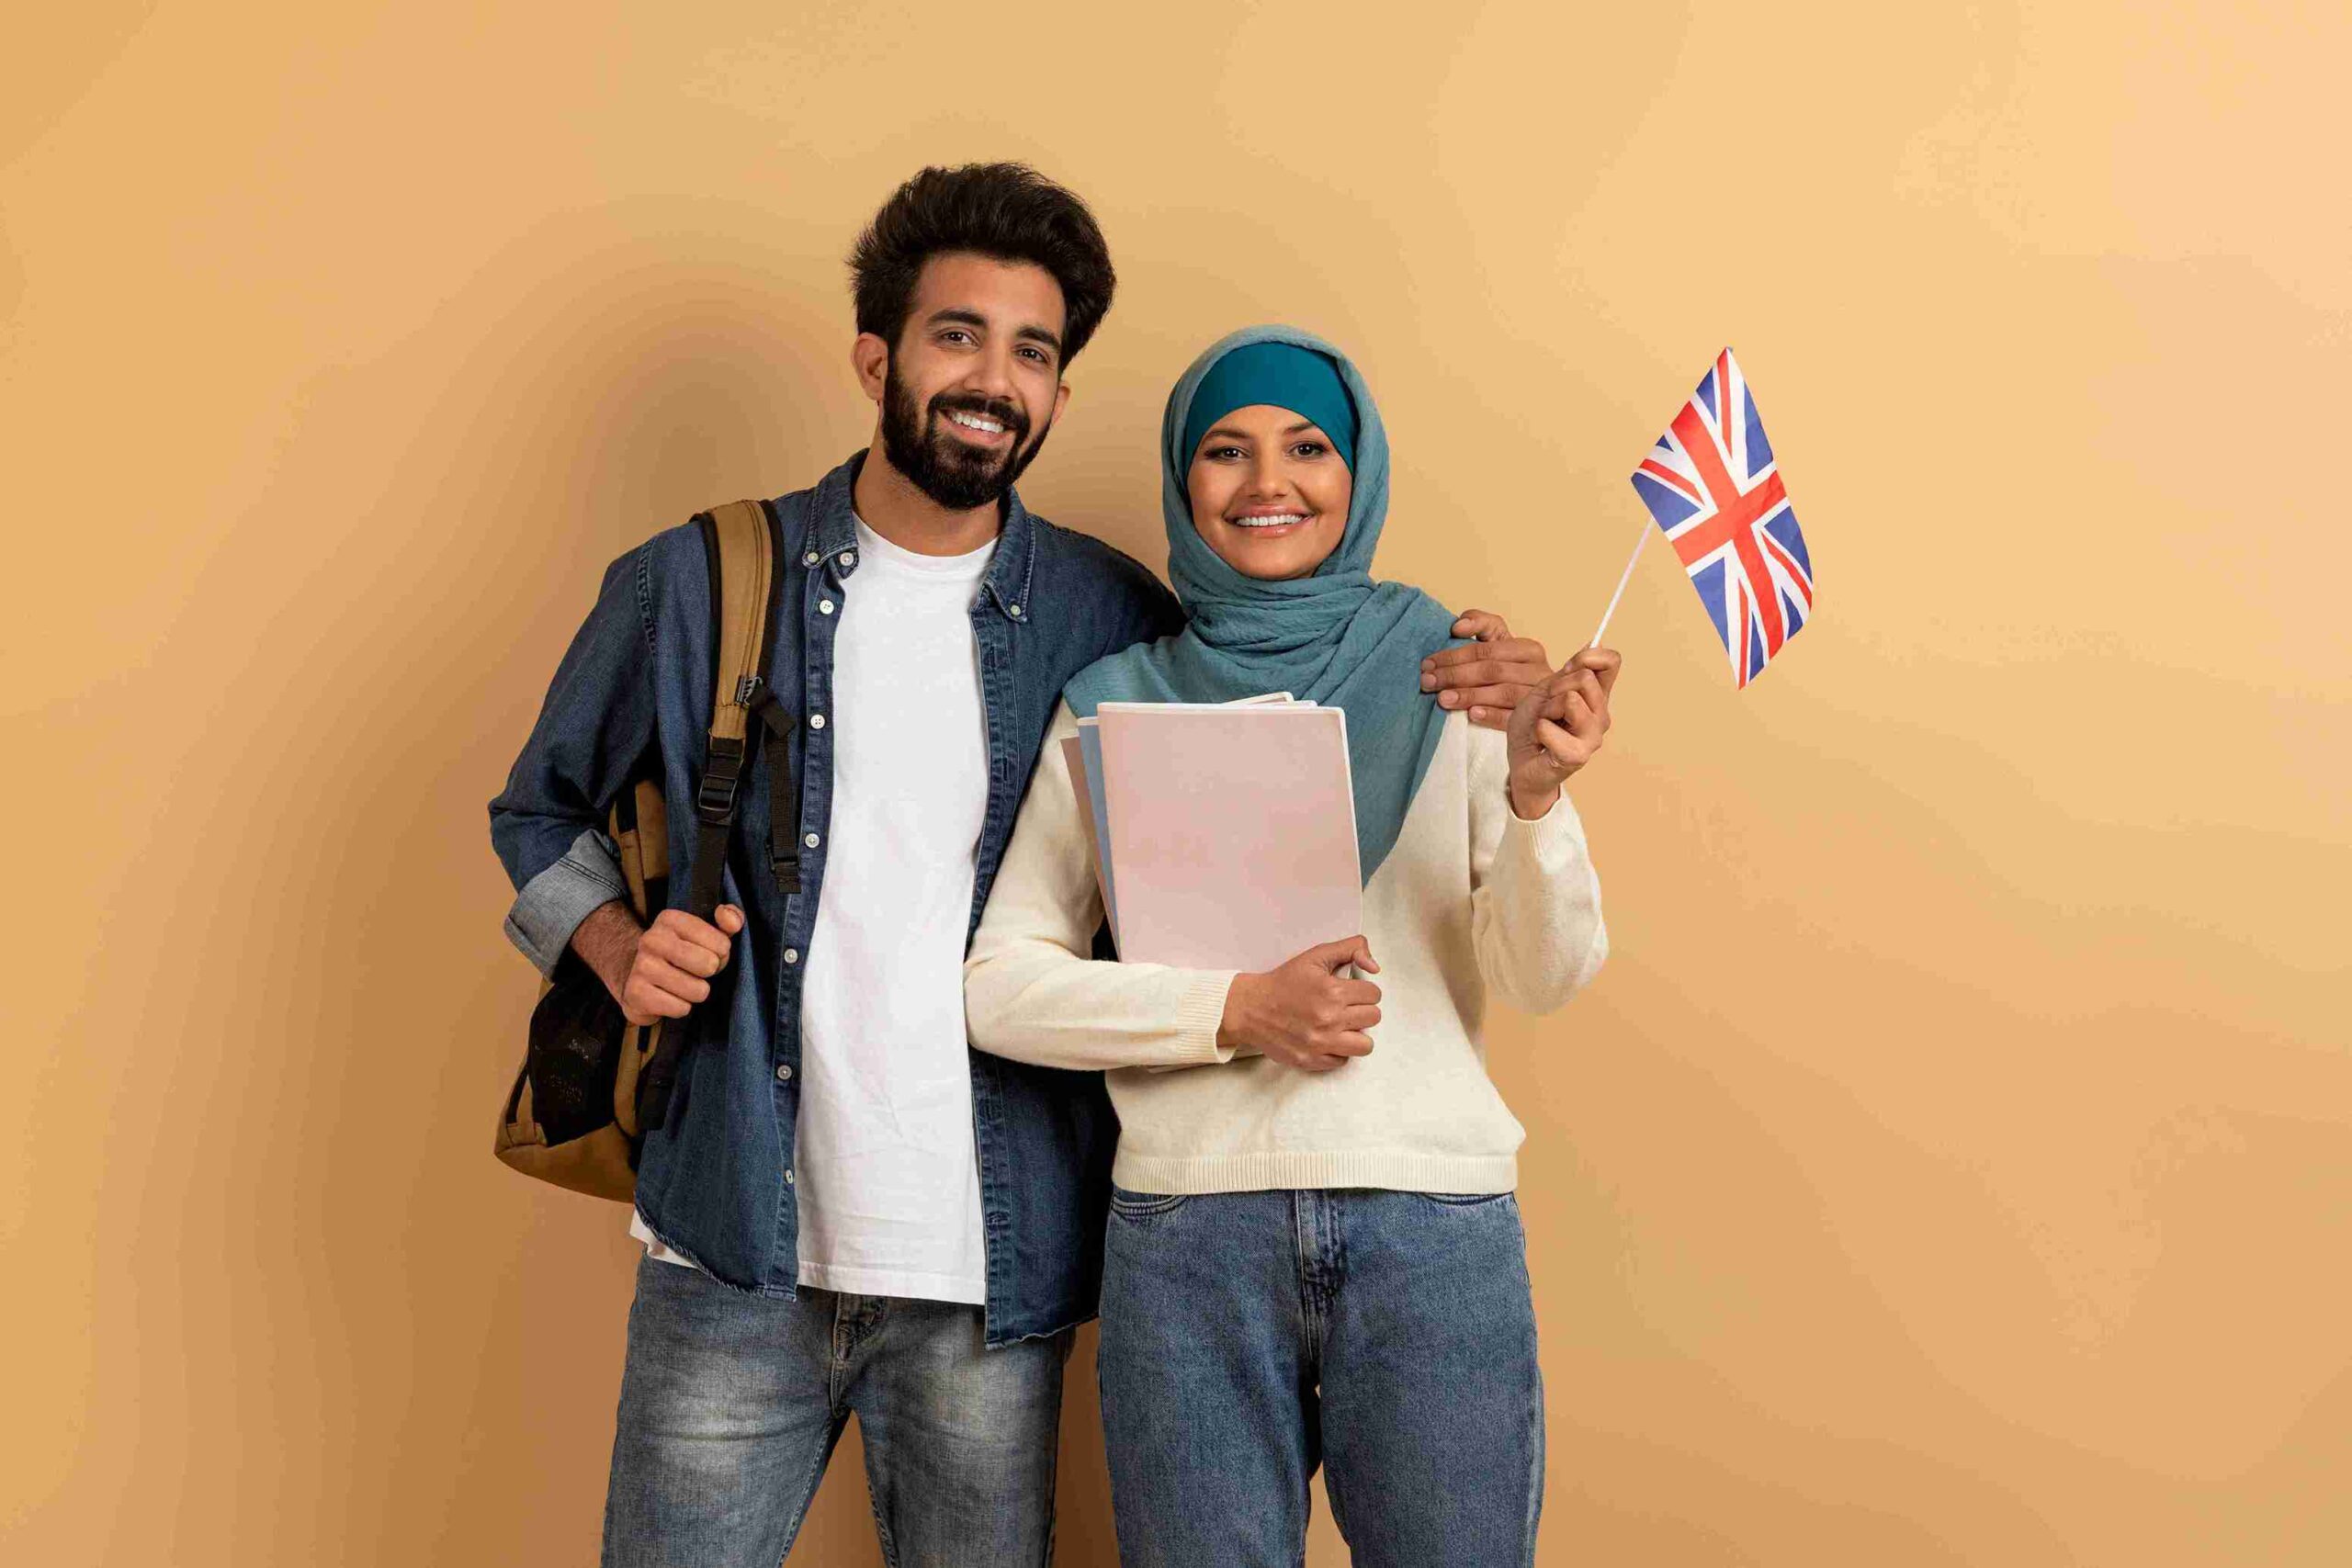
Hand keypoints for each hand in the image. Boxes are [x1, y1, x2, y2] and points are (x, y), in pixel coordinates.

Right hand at [614, 905, 744, 1025]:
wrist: (636, 979)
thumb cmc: (683, 954)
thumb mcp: (708, 932)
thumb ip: (730, 919)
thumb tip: (733, 922)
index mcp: (670, 919)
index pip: (722, 943)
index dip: (722, 954)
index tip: (706, 953)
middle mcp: (652, 938)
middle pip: (709, 965)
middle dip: (709, 974)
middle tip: (695, 972)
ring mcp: (642, 966)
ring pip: (698, 991)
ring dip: (695, 993)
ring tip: (682, 986)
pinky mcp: (636, 993)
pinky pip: (681, 1008)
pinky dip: (680, 1008)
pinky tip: (669, 998)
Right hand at [1217, 937, 1383, 1071]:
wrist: (1251, 1008)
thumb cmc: (1283, 983)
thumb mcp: (1315, 956)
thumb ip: (1350, 949)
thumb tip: (1374, 966)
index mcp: (1333, 992)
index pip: (1374, 994)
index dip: (1364, 991)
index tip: (1351, 991)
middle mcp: (1330, 1019)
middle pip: (1373, 1018)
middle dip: (1362, 1010)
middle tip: (1346, 1007)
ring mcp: (1321, 1043)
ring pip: (1365, 1045)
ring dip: (1357, 1034)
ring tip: (1343, 1026)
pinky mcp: (1312, 1060)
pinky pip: (1343, 1061)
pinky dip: (1338, 1051)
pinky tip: (1327, 1038)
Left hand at [1422, 609, 1552, 731]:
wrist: (1540, 704)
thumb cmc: (1508, 671)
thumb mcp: (1498, 642)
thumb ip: (1480, 624)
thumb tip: (1458, 626)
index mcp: (1528, 649)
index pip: (1486, 650)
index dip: (1454, 656)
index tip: (1428, 664)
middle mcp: (1538, 671)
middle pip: (1492, 671)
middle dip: (1456, 676)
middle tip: (1428, 683)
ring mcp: (1538, 697)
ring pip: (1503, 693)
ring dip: (1470, 696)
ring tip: (1444, 699)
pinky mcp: (1536, 720)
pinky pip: (1513, 718)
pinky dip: (1492, 716)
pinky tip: (1472, 715)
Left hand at [1506, 647, 1621, 818]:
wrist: (1521, 762)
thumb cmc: (1533, 727)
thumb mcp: (1546, 690)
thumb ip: (1568, 672)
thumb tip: (1594, 643)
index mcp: (1596, 696)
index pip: (1612, 662)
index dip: (1589, 656)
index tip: (1568, 667)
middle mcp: (1601, 715)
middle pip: (1585, 678)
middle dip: (1555, 687)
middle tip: (1547, 707)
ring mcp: (1593, 736)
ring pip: (1571, 699)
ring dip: (1546, 709)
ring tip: (1544, 724)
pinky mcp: (1578, 755)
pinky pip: (1549, 727)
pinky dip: (1538, 729)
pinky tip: (1541, 741)